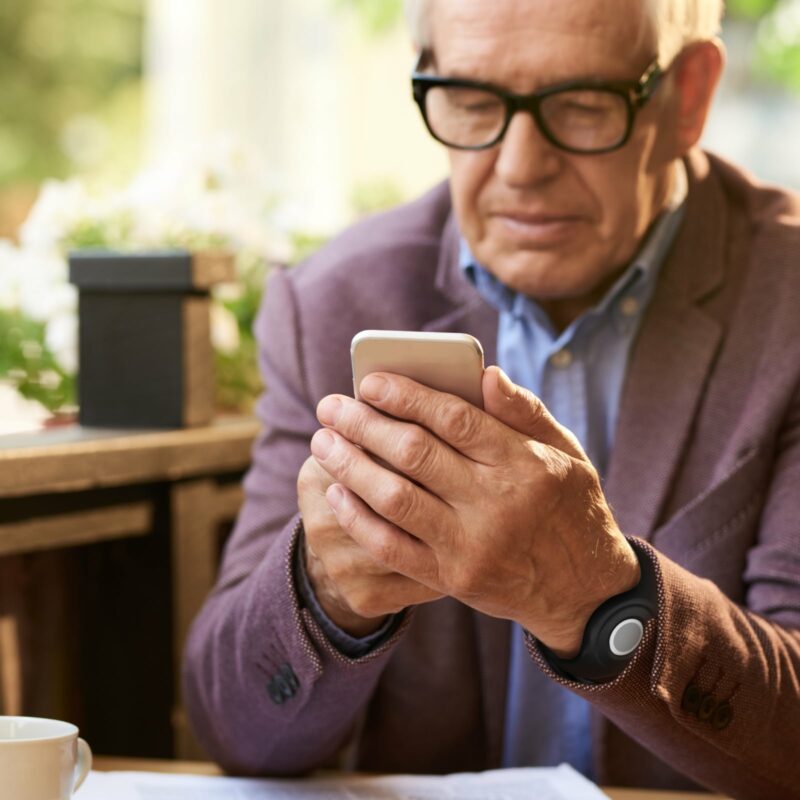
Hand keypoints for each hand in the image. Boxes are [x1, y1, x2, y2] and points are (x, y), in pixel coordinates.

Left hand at [310, 366, 639, 656]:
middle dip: (363, 425)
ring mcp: (472, 545)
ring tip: (323, 442)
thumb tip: (484, 374)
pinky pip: (392, 547)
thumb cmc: (571, 507)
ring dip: (350, 466)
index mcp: (524, 463)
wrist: (584, 591)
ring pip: (395, 498)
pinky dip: (358, 518)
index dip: (405, 395)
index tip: (368, 381)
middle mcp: (496, 503)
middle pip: (414, 454)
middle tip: (330, 406)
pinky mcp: (452, 578)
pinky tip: (337, 493)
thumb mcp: (567, 452)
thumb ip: (525, 412)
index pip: (454, 418)